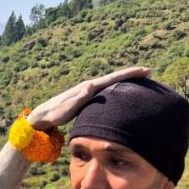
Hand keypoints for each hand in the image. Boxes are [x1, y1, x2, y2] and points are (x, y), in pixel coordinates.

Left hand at [27, 66, 150, 130]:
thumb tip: (90, 86)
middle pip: (113, 78)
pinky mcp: (84, 100)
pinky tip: (119, 94)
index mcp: (87, 88)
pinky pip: (104, 92)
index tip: (144, 70)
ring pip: (109, 85)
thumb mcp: (65, 109)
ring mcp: (85, 93)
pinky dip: (115, 90)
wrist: (41, 118)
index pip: (112, 78)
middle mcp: (87, 87)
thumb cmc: (52, 116)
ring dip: (124, 81)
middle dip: (130, 74)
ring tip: (139, 80)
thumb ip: (77, 99)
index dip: (128, 74)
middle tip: (148, 71)